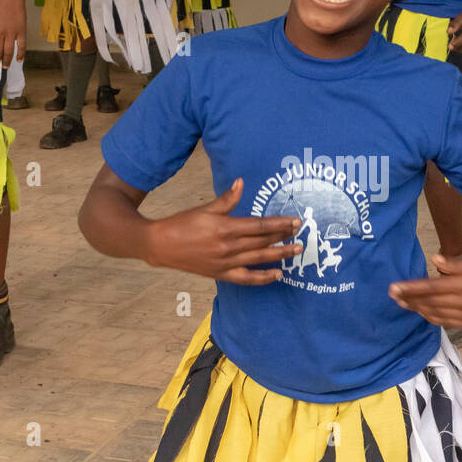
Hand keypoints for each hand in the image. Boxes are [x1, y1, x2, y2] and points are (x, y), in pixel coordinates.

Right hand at [144, 178, 302, 282]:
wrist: (160, 245)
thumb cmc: (182, 223)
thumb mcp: (205, 208)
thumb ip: (227, 198)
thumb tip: (241, 183)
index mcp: (225, 227)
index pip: (260, 226)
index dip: (280, 224)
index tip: (295, 221)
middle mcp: (228, 247)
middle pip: (263, 241)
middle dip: (284, 237)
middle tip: (301, 233)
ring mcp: (226, 262)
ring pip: (259, 259)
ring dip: (280, 255)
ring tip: (296, 251)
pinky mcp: (221, 274)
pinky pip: (247, 278)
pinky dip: (263, 278)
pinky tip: (278, 274)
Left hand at [389, 255, 461, 328]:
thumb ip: (455, 265)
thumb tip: (434, 261)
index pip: (430, 288)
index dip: (410, 289)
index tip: (393, 288)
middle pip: (430, 303)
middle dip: (409, 300)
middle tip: (393, 296)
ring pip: (437, 315)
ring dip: (419, 310)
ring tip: (404, 305)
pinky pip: (449, 323)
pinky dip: (434, 319)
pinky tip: (425, 314)